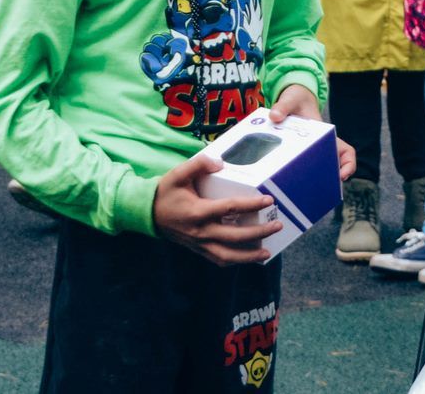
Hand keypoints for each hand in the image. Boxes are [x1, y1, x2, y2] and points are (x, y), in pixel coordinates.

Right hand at [152, 154, 282, 265]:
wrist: (147, 214)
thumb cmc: (165, 192)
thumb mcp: (178, 174)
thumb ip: (199, 165)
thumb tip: (220, 163)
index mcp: (198, 211)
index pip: (230, 208)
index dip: (250, 204)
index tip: (268, 200)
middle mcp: (201, 231)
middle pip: (234, 236)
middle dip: (258, 233)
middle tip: (276, 225)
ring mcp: (199, 243)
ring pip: (227, 256)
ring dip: (249, 256)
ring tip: (267, 253)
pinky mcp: (198, 249)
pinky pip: (218, 259)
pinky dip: (234, 261)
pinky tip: (248, 258)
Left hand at [269, 84, 356, 180]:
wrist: (290, 99)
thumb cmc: (296, 98)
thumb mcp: (290, 99)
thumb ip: (283, 106)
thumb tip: (275, 117)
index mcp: (326, 134)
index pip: (346, 152)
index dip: (348, 165)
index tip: (342, 175)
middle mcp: (321, 146)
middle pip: (331, 168)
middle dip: (327, 181)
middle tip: (316, 189)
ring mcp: (309, 151)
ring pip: (317, 171)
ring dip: (312, 181)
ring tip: (299, 191)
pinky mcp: (296, 153)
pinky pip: (300, 168)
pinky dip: (295, 176)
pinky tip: (282, 181)